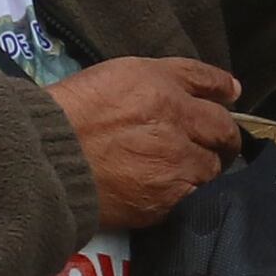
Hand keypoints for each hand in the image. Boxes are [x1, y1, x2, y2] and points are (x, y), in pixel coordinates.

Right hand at [52, 56, 245, 229]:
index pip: (208, 83)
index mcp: (163, 89)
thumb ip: (169, 76)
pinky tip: (166, 188)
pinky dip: (186, 192)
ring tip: (183, 168)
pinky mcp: (166, 201)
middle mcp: (178, 125)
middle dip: (224, 136)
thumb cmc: (72, 113)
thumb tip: (227, 88)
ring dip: (204, 166)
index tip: (228, 96)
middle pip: (223, 130)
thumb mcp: (117, 74)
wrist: (48, 162)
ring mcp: (175, 166)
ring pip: (212, 167)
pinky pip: (193, 196)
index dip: (221, 91)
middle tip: (216, 142)